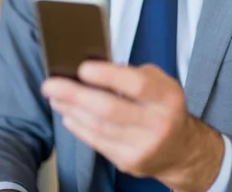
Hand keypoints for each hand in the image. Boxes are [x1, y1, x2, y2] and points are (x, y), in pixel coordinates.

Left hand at [42, 61, 223, 191]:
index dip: (107, 76)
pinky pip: (97, 143)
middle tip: (50, 84)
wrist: (181, 149)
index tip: (82, 68)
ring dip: (71, 110)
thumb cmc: (163, 106)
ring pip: (99, 128)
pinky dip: (79, 127)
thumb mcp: (160, 82)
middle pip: (110, 109)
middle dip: (75, 95)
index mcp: (167, 97)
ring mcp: (143, 147)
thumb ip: (131, 74)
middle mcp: (157, 124)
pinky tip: (68, 115)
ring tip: (55, 97)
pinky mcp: (129, 163)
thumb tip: (93, 68)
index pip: (136, 85)